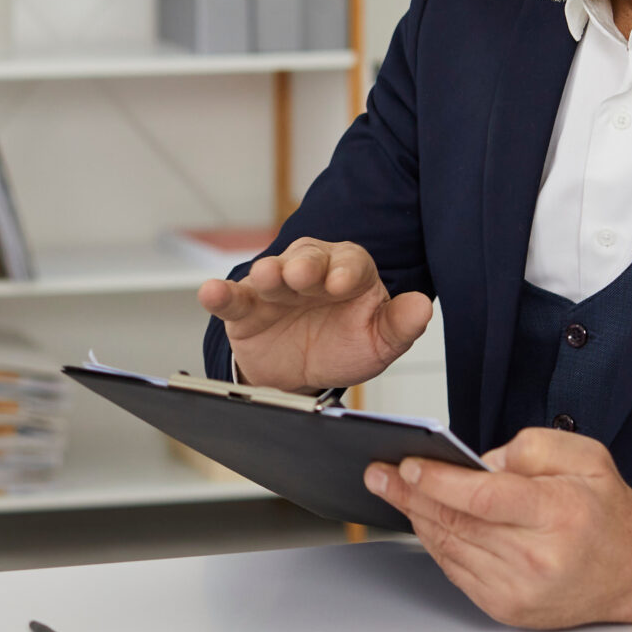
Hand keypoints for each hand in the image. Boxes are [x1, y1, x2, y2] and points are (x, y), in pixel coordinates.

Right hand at [197, 238, 431, 391]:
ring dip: (267, 272)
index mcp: (349, 272)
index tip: (344, 283)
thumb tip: (422, 306)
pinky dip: (220, 294)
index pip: (351, 262)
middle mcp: (311, 271)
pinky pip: (232, 297)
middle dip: (305, 264)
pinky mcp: (245, 308)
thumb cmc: (344, 345)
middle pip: (308, 258)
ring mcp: (275, 287)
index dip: (347, 270)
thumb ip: (399, 324)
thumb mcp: (378, 341)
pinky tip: (209, 292)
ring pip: (270, 272)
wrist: (302, 374)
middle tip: (301, 274)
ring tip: (266, 277)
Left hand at [363, 429, 631, 628]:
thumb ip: (532, 447)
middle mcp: (538, 558)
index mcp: (559, 514)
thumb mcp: (586, 457)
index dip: (438, 480)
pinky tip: (424, 520)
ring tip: (393, 491)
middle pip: (456, 522)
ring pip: (448, 547)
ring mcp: (520, 590)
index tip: (407, 465)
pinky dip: (435, 543)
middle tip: (378, 473)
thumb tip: (479, 461)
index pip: (483, 497)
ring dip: (416, 518)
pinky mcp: (507, 609)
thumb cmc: (606, 512)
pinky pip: (455, 570)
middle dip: (409, 495)